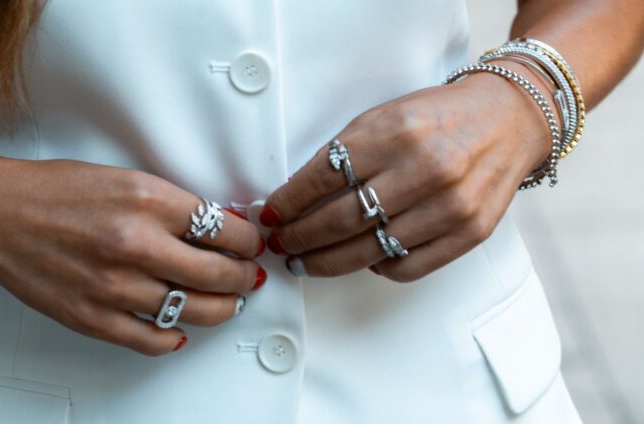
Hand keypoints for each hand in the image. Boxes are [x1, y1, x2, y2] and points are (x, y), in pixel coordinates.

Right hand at [0, 159, 265, 355]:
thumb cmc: (54, 191)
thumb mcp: (125, 178)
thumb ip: (173, 204)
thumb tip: (217, 224)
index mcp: (148, 201)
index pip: (224, 228)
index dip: (248, 240)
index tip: (251, 244)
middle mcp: (136, 244)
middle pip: (219, 274)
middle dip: (244, 277)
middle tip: (249, 276)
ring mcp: (116, 286)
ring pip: (194, 311)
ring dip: (221, 309)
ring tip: (227, 303)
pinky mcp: (95, 317)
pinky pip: (152, 340)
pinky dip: (175, 338)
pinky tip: (182, 330)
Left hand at [261, 67, 551, 281]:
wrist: (508, 120)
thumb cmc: (438, 118)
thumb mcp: (385, 117)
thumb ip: (345, 152)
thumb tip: (296, 196)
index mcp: (395, 133)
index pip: (323, 177)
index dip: (287, 202)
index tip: (270, 215)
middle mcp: (424, 169)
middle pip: (340, 220)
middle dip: (299, 238)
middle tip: (281, 245)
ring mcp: (450, 205)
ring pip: (369, 250)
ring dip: (326, 262)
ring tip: (305, 262)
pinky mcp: (469, 233)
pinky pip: (406, 267)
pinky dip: (375, 267)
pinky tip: (360, 259)